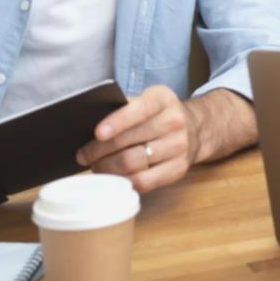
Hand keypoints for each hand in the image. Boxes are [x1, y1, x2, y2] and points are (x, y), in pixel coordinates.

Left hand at [77, 85, 197, 193]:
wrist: (196, 128)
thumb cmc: (159, 114)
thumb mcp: (148, 99)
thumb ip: (124, 106)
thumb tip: (89, 122)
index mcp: (163, 99)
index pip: (139, 110)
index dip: (117, 122)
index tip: (97, 133)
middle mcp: (174, 121)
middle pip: (128, 140)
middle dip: (98, 150)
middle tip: (83, 155)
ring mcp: (179, 147)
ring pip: (132, 163)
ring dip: (107, 167)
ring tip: (96, 166)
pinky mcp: (178, 169)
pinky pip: (143, 181)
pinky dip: (123, 180)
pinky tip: (114, 176)